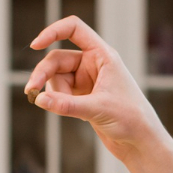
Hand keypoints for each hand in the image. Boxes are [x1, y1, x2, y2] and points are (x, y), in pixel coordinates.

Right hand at [25, 16, 166, 161]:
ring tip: (59, 109)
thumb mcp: (97, 109)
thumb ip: (67, 104)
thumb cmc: (131, 120)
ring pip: (56, 78)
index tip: (35, 45)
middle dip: (43, 74)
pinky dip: (56, 101)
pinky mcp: (83, 98)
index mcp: (103, 55)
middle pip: (58, 59)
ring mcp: (87, 81)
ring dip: (52, 92)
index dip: (53, 31)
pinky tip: (60, 111)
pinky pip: (60, 94)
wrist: (141, 143)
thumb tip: (39, 99)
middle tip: (31, 90)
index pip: (74, 29)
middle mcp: (94, 64)